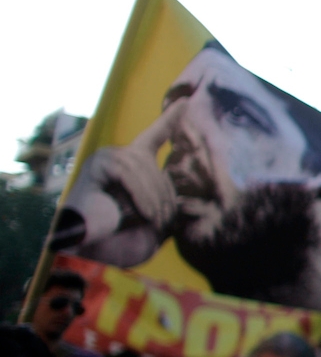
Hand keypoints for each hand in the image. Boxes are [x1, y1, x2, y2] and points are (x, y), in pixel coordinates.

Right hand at [61, 100, 185, 263]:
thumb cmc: (124, 241)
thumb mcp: (157, 221)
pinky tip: (140, 211)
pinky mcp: (97, 164)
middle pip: (155, 163)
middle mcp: (119, 157)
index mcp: (134, 167)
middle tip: (162, 222)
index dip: (171, 119)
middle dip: (165, 195)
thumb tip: (190, 195)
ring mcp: (106, 158)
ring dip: (152, 198)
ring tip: (151, 220)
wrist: (94, 255)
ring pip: (144, 166)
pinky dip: (139, 193)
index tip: (186, 102)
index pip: (155, 136)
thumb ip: (171, 202)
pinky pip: (128, 170)